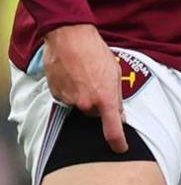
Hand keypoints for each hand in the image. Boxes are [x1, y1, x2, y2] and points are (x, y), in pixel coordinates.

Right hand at [43, 24, 126, 152]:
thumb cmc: (95, 52)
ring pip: (80, 106)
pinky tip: (71, 75)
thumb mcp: (115, 74)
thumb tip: (120, 116)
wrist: (68, 35)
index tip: (121, 149)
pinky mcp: (56, 93)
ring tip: (83, 76)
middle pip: (95, 115)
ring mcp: (69, 99)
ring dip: (84, 96)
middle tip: (97, 85)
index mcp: (105, 100)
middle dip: (99, 105)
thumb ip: (117, 98)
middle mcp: (86, 104)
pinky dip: (70, 90)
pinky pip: (67, 98)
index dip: (118, 143)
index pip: (113, 131)